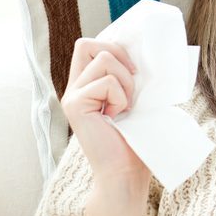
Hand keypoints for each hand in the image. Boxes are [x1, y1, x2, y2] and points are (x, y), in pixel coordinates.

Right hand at [61, 38, 148, 184]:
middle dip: (118, 57)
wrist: (126, 171)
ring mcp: (71, 96)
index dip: (115, 48)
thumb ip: (127, 75)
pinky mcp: (75, 105)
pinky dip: (121, 96)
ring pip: (104, 59)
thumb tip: (144, 50)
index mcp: (86, 84)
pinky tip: (117, 116)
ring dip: (125, 81)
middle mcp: (74, 88)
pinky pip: (107, 82)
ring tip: (125, 106)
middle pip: (86, 44)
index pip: (89, 45)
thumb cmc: (135, 138)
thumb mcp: (133, 98)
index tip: (134, 71)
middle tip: (130, 87)